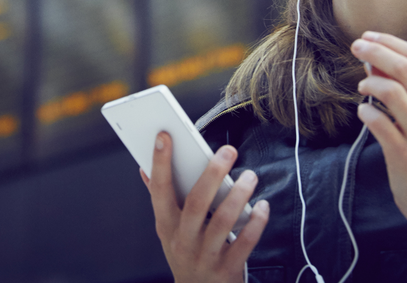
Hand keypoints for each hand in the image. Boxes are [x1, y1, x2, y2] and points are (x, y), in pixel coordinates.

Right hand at [140, 132, 269, 282]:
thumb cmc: (185, 253)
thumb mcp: (167, 231)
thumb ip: (160, 199)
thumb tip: (144, 168)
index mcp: (165, 226)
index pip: (159, 190)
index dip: (160, 163)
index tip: (164, 136)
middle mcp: (182, 241)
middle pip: (195, 203)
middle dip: (212, 174)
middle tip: (229, 150)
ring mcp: (205, 256)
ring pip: (222, 221)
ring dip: (239, 195)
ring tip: (251, 175)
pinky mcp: (227, 269)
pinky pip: (244, 243)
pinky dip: (256, 223)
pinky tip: (263, 206)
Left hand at [350, 31, 406, 244]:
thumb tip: (374, 60)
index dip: (390, 42)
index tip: (368, 36)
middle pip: (404, 68)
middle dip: (375, 51)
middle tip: (355, 46)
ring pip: (392, 92)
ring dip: (370, 82)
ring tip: (361, 86)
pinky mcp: (405, 155)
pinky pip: (379, 123)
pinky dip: (366, 112)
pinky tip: (363, 112)